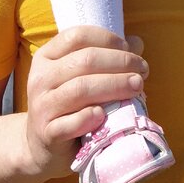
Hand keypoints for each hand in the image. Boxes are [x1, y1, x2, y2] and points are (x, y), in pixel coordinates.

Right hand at [24, 27, 148, 180]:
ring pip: (80, 89)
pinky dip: (88, 117)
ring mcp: (41, 106)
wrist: (42, 145)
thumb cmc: (70, 104)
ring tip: (137, 87)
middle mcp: (40, 78)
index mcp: (47, 56)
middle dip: (120, 62)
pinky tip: (104, 115)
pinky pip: (68, 123)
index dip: (108, 39)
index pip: (78, 36)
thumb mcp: (82, 76)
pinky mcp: (46, 133)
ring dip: (114, 86)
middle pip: (84, 60)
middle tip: (143, 70)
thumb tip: (137, 43)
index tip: (131, 49)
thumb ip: (107, 58)